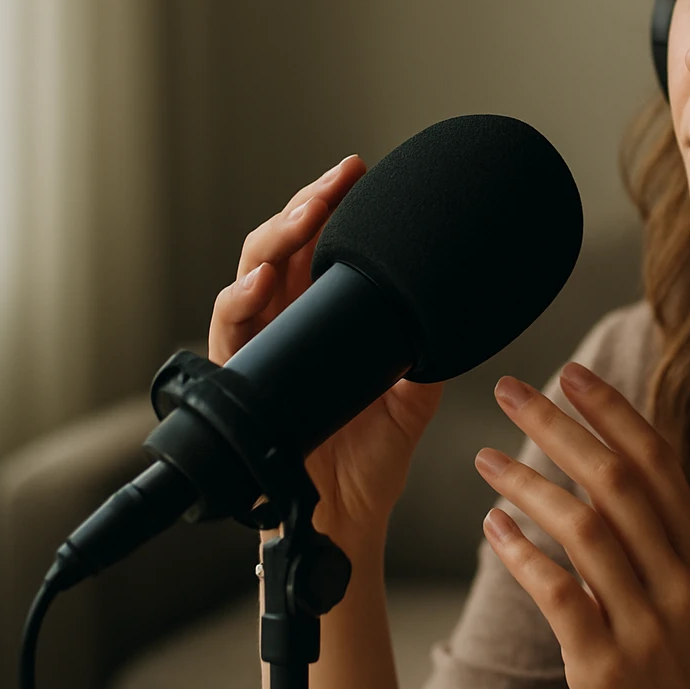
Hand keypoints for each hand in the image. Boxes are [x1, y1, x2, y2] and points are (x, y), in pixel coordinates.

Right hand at [207, 154, 444, 557]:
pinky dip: (239, 301)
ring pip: (248, 276)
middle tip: (333, 184)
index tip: (355, 170)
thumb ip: (427, 354)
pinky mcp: (240, 381)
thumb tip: (462, 312)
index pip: (317, 246)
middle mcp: (284, 326)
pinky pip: (227, 333)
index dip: (329, 205)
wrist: (347, 518)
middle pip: (279, 248)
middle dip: (302, 208)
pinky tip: (261, 282)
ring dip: (273, 240)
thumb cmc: (371, 458)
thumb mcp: (413, 397)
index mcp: (321, 318)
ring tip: (304, 216)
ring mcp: (258, 351)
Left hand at [473, 362, 689, 688]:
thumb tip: (603, 470)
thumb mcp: (685, 599)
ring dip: (528, 483)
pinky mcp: (608, 667)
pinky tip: (493, 529)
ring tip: (485, 457)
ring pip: (585, 528)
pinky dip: (522, 556)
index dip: (614, 412)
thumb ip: (654, 540)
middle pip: (616, 481)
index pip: (659, 462)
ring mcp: (647, 624)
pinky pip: (560, 595)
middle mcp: (679, 581)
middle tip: (513, 392)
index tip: (574, 373)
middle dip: (559, 427)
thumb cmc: (677, 674)